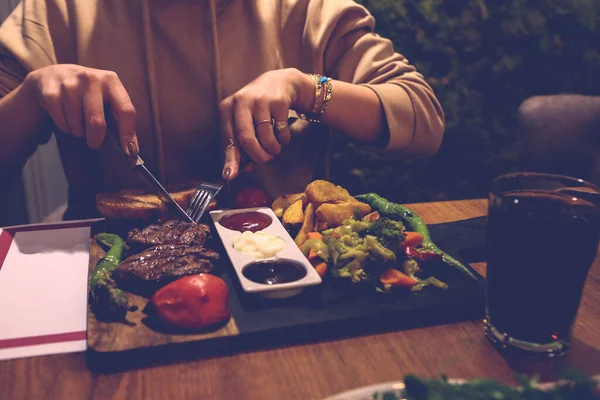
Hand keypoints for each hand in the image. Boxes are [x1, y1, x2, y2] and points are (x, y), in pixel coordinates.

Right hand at [24, 64, 138, 155]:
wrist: (53, 75)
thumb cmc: (88, 93)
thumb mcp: (105, 97)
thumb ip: (118, 117)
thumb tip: (130, 149)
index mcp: (111, 80)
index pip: (126, 110)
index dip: (128, 133)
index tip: (129, 152)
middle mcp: (91, 78)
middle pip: (97, 123)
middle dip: (96, 139)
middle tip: (94, 143)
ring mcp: (69, 84)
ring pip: (77, 125)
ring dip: (78, 131)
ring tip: (78, 122)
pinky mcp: (50, 91)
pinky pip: (61, 122)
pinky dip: (64, 126)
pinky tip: (64, 115)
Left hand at [219, 68, 313, 180]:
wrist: (280, 82)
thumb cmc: (257, 108)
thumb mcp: (244, 121)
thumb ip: (240, 144)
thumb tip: (241, 170)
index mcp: (227, 108)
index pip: (228, 139)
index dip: (230, 159)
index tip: (230, 176)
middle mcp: (241, 102)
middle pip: (246, 139)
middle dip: (257, 156)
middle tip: (264, 159)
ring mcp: (260, 100)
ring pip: (266, 138)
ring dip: (272, 150)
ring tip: (274, 148)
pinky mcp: (278, 102)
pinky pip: (281, 132)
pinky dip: (283, 139)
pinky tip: (282, 134)